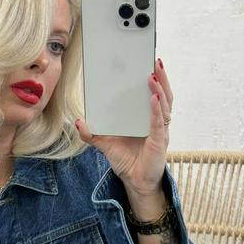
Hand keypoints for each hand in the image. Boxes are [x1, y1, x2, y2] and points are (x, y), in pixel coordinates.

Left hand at [75, 58, 172, 195]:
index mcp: (146, 118)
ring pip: (164, 105)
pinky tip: (153, 99)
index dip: (153, 79)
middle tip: (155, 61)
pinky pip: (159, 123)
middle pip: (163, 95)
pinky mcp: (159, 141)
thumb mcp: (105, 145)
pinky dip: (156, 110)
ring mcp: (160, 130)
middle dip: (161, 78)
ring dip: (159, 89)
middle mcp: (156, 121)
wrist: (136, 183)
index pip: (151, 94)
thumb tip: (78, 122)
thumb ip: (92, 134)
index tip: (147, 62)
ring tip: (153, 75)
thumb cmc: (127, 161)